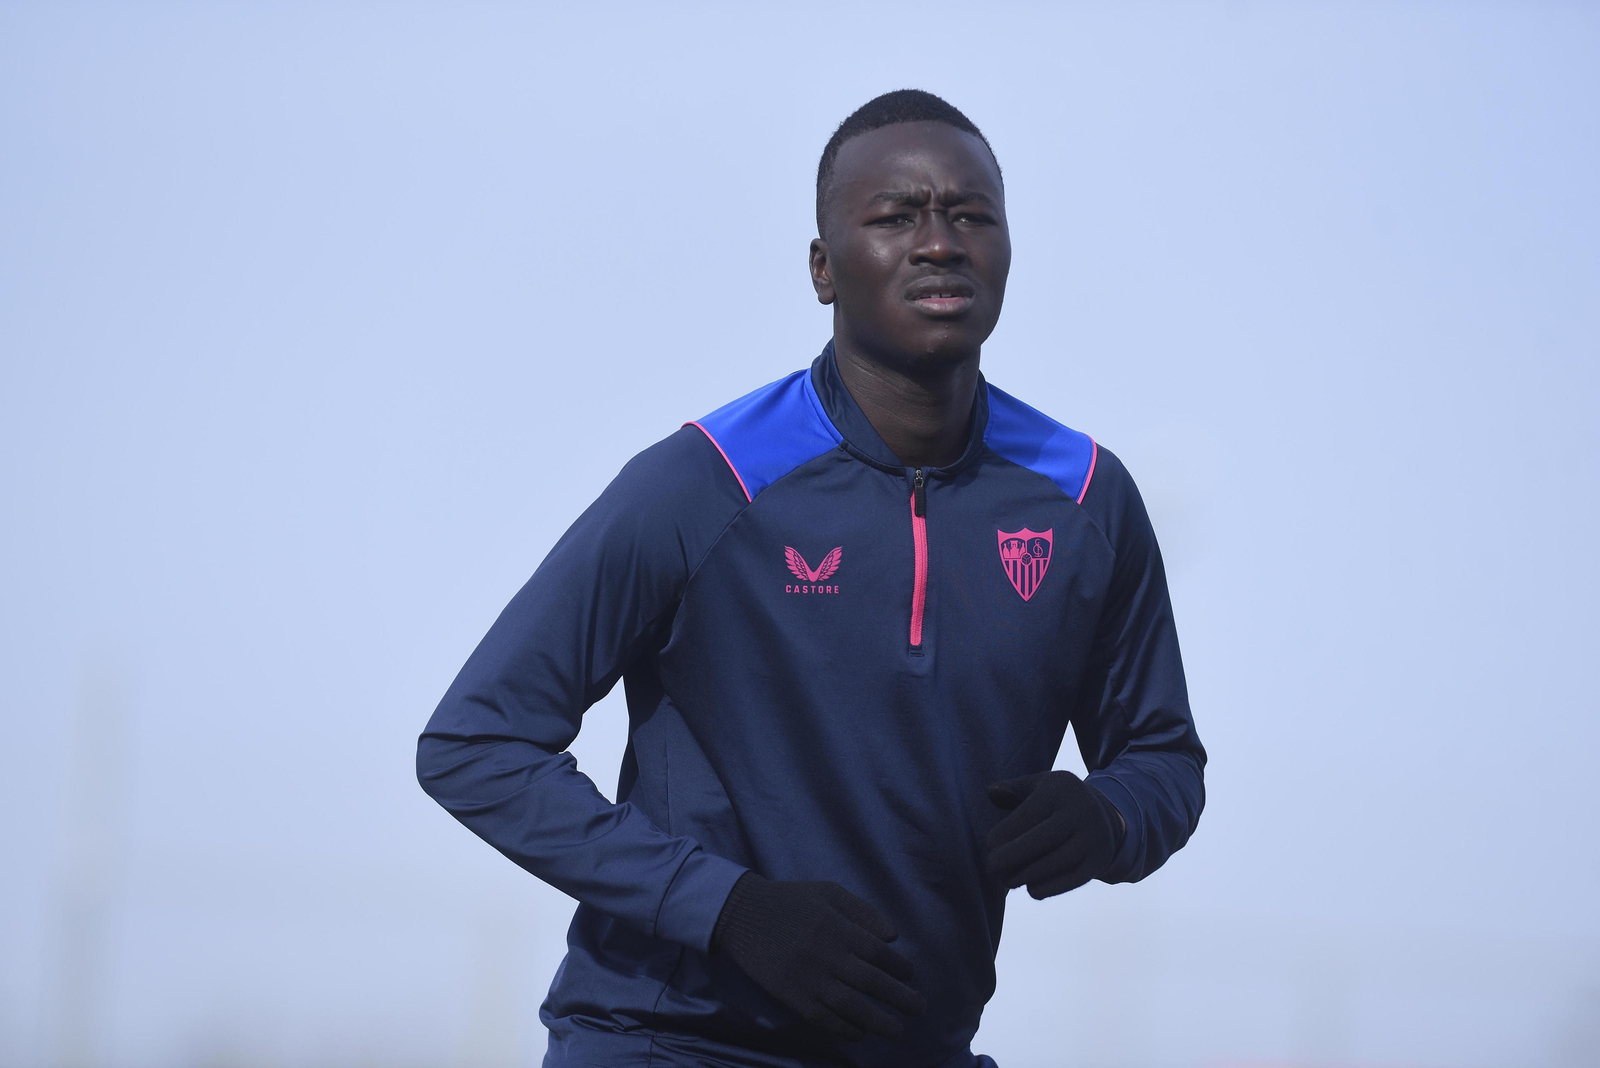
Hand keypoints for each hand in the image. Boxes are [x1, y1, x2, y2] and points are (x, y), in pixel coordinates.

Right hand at [710, 872, 924, 1040]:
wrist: (742, 913)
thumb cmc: (791, 900)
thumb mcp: (829, 892)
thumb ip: (862, 911)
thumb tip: (893, 937)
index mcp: (837, 926)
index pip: (877, 952)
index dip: (898, 966)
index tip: (910, 975)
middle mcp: (826, 953)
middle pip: (870, 981)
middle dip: (898, 997)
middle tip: (919, 1009)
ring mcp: (807, 977)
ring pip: (849, 1005)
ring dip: (877, 1021)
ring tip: (898, 1030)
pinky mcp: (790, 994)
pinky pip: (822, 1017)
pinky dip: (843, 1027)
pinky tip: (859, 1033)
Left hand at [984, 770, 1123, 898]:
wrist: (1103, 817)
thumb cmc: (1056, 802)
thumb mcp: (1038, 785)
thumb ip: (1012, 788)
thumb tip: (991, 792)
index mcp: (1062, 789)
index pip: (1029, 813)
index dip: (1005, 832)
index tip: (989, 845)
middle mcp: (1082, 812)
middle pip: (1042, 839)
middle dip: (1012, 856)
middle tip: (992, 867)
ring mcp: (1093, 838)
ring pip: (1057, 862)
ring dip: (1027, 875)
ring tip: (1008, 879)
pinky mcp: (1098, 861)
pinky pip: (1072, 880)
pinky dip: (1049, 888)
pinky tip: (1031, 889)